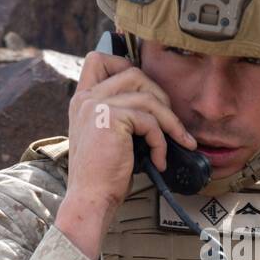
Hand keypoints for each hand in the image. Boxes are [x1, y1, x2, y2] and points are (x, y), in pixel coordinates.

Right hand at [55, 49, 196, 259]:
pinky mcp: (110, 119)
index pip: (98, 59)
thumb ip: (121, 116)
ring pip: (147, 96)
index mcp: (82, 100)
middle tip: (168, 122)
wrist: (90, 200)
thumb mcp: (108, 138)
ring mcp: (96, 106)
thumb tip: (155, 106)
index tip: (145, 88)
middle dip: (158, 94)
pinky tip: (160, 160)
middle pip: (132, 72)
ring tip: (176, 141)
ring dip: (169, 120)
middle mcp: (86, 99)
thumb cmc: (102, 176)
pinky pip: (149, 120)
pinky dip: (162, 141)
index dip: (124, 63)